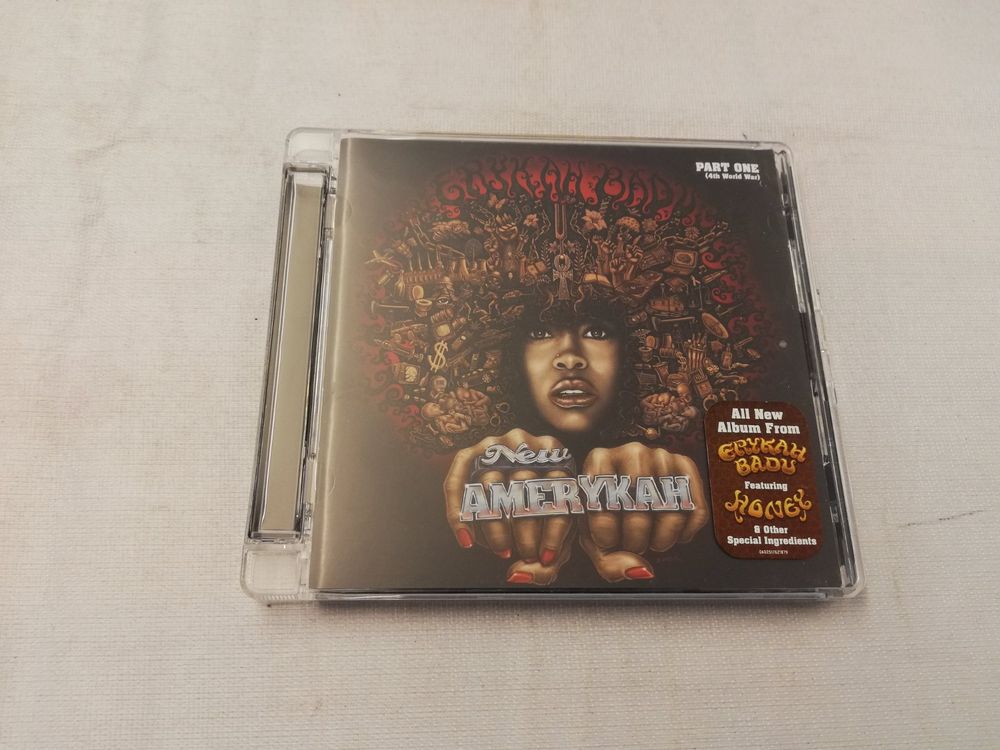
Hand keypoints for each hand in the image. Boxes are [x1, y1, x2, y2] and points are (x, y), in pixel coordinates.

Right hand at [443, 428, 573, 584]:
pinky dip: (459, 512)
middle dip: (524, 530)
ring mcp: (495, 446)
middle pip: (525, 487)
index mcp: (558, 455)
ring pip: (490, 485)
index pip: (558, 491)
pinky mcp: (470, 454)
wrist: (519, 480)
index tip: (547, 556)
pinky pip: (457, 482)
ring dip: (494, 525)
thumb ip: (546, 564)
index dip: (553, 530)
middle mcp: (526, 444)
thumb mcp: (553, 534)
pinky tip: (466, 539)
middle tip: (524, 554)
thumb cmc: (541, 513)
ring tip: (501, 550)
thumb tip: (517, 576)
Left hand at [578, 443, 707, 581]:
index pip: (602, 507)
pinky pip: (696, 508)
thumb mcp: (596, 538)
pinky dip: (687, 532)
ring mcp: (660, 456)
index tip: (609, 543)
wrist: (626, 489)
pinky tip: (674, 535)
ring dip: (663, 538)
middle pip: (639, 508)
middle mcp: (630, 452)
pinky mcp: (685, 465)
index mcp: (597, 462)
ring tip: (654, 542)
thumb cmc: (607, 515)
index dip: (606, 538)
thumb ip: (609, 562)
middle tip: (634, 545)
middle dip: (636, 540)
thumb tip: (640, 570)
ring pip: (672, 509)